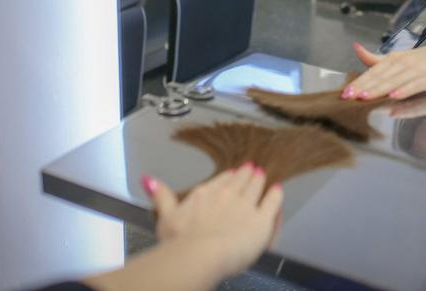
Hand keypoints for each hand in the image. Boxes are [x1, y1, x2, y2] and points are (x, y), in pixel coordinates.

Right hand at [142, 164, 282, 279]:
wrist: (199, 255)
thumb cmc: (180, 242)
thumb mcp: (165, 216)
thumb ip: (160, 195)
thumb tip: (148, 179)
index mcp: (205, 194)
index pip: (221, 181)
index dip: (228, 177)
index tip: (232, 173)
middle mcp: (227, 195)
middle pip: (240, 180)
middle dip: (246, 174)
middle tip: (252, 169)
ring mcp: (246, 205)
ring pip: (256, 186)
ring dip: (260, 179)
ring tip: (263, 175)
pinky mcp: (262, 219)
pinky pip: (273, 202)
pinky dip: (276, 195)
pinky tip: (277, 191)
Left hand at [344, 40, 425, 100]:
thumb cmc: (424, 57)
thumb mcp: (398, 57)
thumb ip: (377, 59)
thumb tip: (356, 48)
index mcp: (393, 59)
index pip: (372, 72)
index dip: (359, 82)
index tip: (345, 92)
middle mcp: (402, 64)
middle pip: (380, 77)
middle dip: (364, 87)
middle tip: (349, 96)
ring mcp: (416, 71)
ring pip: (394, 81)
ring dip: (379, 89)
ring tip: (365, 96)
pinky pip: (414, 85)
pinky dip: (404, 90)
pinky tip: (394, 96)